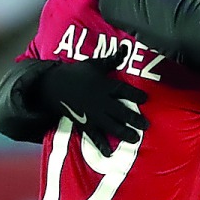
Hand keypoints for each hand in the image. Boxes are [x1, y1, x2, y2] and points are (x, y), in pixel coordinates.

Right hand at [30, 47, 148, 155]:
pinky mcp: (84, 123)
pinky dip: (101, 145)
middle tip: (146, 125)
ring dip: (124, 132)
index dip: (136, 96)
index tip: (146, 100)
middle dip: (134, 119)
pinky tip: (109, 153)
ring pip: (111, 125)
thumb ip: (113, 59)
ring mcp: (93, 114)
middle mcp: (101, 102)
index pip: (124, 91)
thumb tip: (127, 47)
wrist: (53, 86)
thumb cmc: (76, 73)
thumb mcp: (95, 64)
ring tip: (135, 138)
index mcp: (104, 86)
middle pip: (121, 111)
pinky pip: (94, 136)